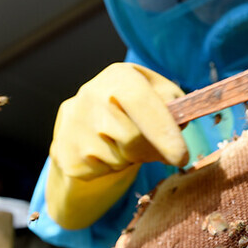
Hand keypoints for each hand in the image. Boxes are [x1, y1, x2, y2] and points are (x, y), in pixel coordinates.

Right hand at [45, 63, 187, 229]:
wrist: (89, 123)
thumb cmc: (137, 109)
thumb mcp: (159, 96)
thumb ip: (174, 105)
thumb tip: (179, 122)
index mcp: (119, 76)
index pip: (141, 102)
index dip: (163, 131)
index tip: (181, 157)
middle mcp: (91, 95)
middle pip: (132, 138)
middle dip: (151, 150)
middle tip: (156, 148)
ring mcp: (74, 124)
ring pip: (118, 158)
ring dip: (131, 158)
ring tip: (124, 143)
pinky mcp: (66, 152)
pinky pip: (101, 172)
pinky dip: (112, 168)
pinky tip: (107, 152)